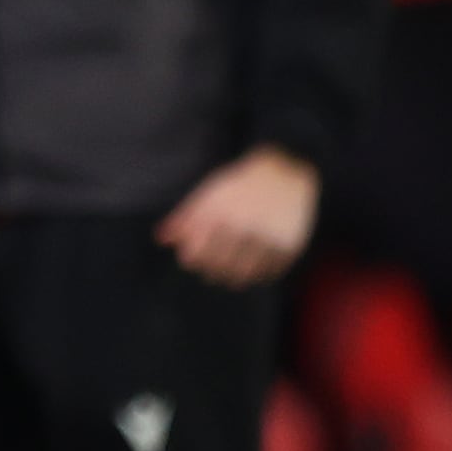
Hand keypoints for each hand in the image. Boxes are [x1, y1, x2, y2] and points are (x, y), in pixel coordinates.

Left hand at [159, 146, 319, 287]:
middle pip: (220, 266)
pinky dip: (259, 275)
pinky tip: (254, 271)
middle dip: (212, 272)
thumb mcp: (209, 194)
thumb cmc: (239, 185)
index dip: (192, 261)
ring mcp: (269, 236)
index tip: (192, 261)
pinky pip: (270, 272)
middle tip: (212, 273)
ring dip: (234, 278)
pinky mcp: (290, 244)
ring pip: (244, 274)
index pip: (197, 253)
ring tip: (231, 276)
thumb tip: (161, 240)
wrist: (285, 172)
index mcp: (220, 213)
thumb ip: (183, 217)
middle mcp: (245, 226)